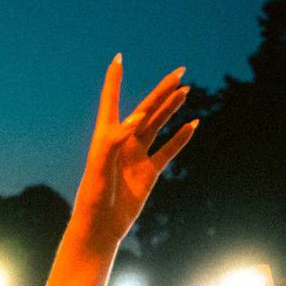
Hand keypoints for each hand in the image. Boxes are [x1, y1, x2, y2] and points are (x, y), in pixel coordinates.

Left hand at [71, 59, 197, 242]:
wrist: (100, 227)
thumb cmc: (93, 197)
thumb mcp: (100, 166)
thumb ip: (115, 140)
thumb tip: (138, 118)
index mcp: (106, 136)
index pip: (111, 101)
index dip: (114, 79)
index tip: (118, 58)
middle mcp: (123, 142)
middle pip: (146, 109)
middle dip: (162, 90)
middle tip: (180, 71)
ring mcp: (137, 156)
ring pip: (158, 125)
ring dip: (172, 108)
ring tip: (186, 90)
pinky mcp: (149, 172)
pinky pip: (168, 151)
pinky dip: (181, 138)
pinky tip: (193, 124)